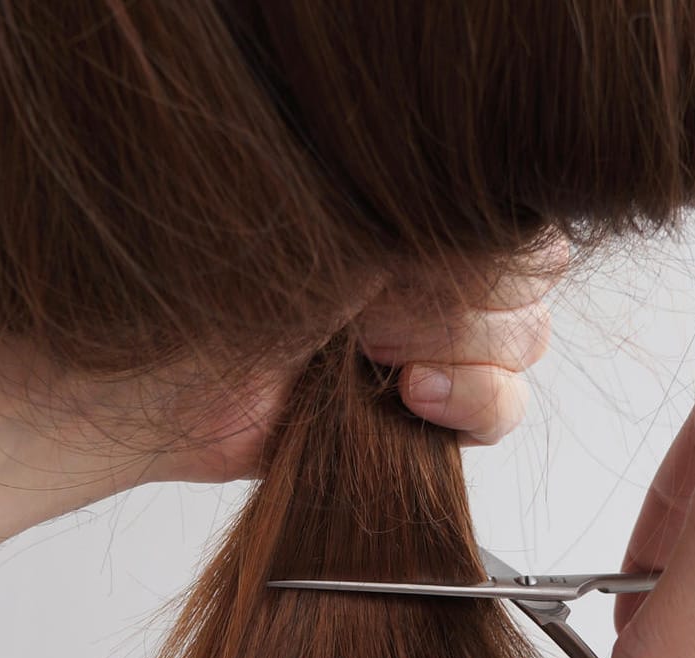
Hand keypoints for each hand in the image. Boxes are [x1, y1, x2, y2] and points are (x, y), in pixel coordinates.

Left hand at [139, 238, 567, 484]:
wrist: (167, 384)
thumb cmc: (230, 289)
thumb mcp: (346, 234)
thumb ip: (435, 226)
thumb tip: (514, 241)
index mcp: (409, 210)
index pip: (516, 218)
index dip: (473, 255)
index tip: (397, 271)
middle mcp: (428, 266)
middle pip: (527, 281)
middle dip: (454, 306)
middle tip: (368, 322)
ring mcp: (432, 337)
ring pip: (523, 343)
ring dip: (460, 354)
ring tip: (373, 359)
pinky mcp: (426, 410)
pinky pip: (506, 408)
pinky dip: (473, 404)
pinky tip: (411, 401)